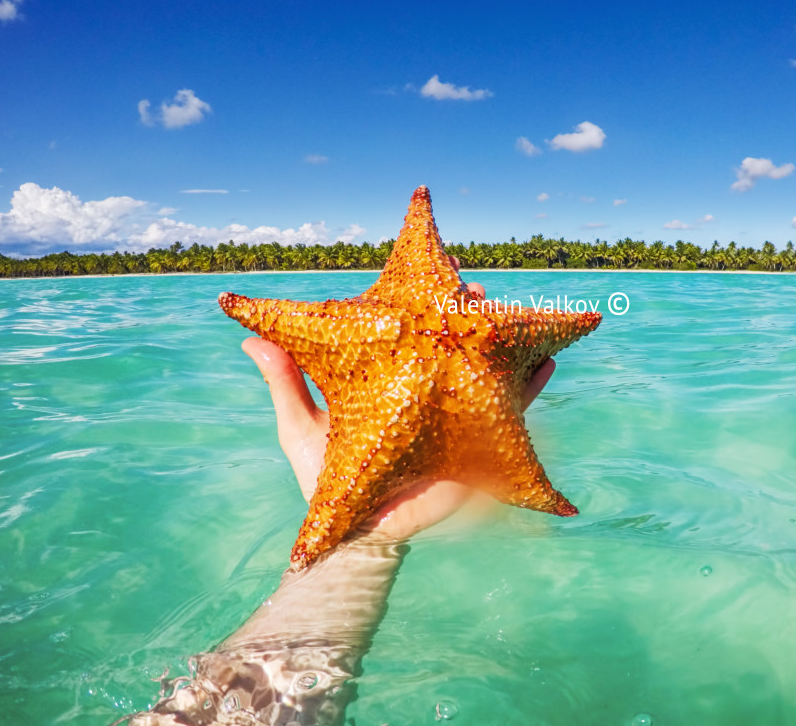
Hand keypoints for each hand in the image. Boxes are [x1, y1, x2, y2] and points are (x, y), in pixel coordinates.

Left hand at [240, 277, 555, 542]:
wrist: (354, 530)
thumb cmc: (324, 477)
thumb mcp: (300, 425)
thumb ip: (285, 382)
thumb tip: (248, 339)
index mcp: (387, 376)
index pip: (408, 325)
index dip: (421, 295)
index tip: (435, 264)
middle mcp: (423, 387)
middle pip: (450, 337)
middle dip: (465, 307)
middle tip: (473, 281)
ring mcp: (451, 411)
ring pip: (482, 365)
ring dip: (498, 337)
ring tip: (507, 309)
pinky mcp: (473, 440)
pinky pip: (510, 410)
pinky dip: (530, 386)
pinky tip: (547, 361)